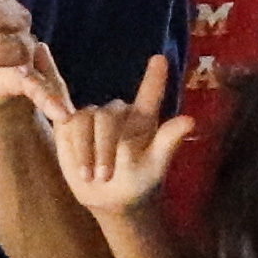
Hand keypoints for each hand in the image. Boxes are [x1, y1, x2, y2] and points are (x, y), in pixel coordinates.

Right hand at [29, 46, 191, 225]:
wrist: (111, 198)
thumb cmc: (139, 181)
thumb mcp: (155, 165)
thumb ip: (168, 140)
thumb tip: (190, 120)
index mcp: (144, 118)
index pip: (150, 93)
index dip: (154, 77)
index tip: (160, 59)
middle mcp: (118, 111)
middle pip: (106, 117)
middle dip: (104, 148)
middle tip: (105, 177)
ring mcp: (93, 116)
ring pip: (83, 121)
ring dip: (86, 151)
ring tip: (90, 177)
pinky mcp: (71, 125)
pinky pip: (66, 127)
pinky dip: (72, 148)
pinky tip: (79, 166)